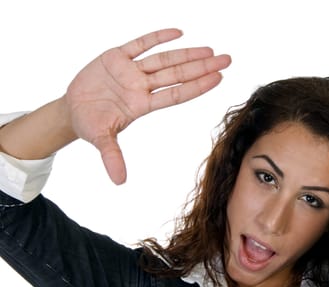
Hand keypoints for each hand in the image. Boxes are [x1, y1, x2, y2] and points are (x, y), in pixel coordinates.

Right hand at [65, 28, 230, 183]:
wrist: (71, 110)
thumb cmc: (91, 124)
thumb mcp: (101, 140)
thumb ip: (112, 157)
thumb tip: (119, 181)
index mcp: (141, 105)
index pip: (176, 94)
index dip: (197, 86)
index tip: (219, 79)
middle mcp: (141, 86)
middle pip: (177, 74)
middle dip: (202, 67)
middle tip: (227, 60)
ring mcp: (131, 71)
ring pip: (163, 59)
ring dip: (186, 53)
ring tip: (210, 50)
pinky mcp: (116, 56)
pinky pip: (140, 43)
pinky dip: (158, 37)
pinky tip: (178, 32)